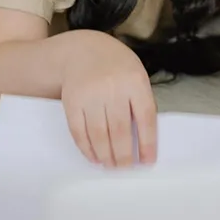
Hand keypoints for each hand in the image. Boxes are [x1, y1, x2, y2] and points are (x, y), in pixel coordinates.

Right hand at [61, 42, 156, 167]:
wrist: (82, 50)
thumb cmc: (115, 67)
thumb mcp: (135, 75)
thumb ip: (140, 102)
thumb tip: (143, 141)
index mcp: (135, 81)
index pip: (145, 118)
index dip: (147, 143)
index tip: (147, 162)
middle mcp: (112, 88)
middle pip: (120, 130)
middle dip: (124, 156)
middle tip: (125, 168)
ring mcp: (90, 95)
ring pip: (99, 134)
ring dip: (106, 156)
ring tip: (111, 165)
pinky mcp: (72, 102)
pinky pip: (79, 131)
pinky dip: (87, 148)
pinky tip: (94, 156)